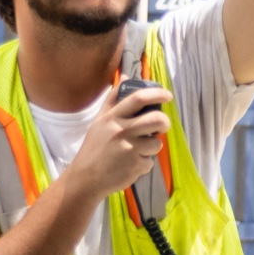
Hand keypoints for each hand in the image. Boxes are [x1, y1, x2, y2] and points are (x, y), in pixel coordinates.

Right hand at [59, 87, 171, 201]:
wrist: (86, 177)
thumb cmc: (94, 147)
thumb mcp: (99, 121)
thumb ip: (113, 100)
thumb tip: (126, 77)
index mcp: (112, 118)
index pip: (137, 99)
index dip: (156, 94)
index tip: (167, 95)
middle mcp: (121, 130)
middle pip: (156, 119)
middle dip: (165, 122)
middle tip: (161, 126)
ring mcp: (129, 148)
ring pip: (156, 142)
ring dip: (151, 146)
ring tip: (137, 150)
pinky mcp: (135, 165)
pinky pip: (150, 161)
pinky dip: (144, 163)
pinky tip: (130, 164)